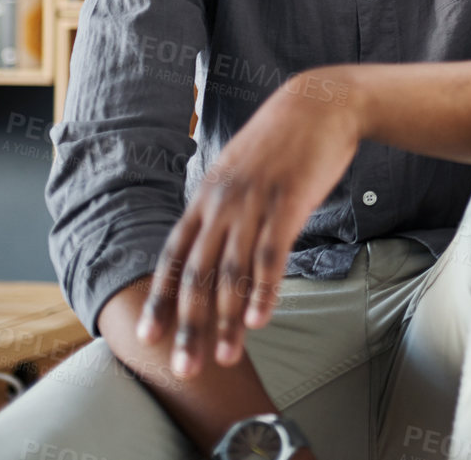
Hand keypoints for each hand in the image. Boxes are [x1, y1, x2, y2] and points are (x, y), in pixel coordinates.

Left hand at [137, 69, 361, 377]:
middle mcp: (223, 203)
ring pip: (232, 272)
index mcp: (206, 196)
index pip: (174, 256)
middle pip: (198, 274)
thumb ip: (223, 203)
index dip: (161, 298)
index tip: (149, 336)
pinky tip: (258, 319)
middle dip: (188, 325)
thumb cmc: (283, 138)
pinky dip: (263, 290)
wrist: (321, 103)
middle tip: (184, 367)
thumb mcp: (240, 167)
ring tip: (225, 356)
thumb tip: (213, 237)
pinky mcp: (288, 203)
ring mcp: (254, 203)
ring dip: (226, 320)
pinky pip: (270, 255)